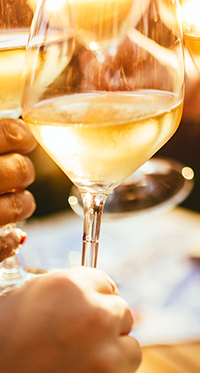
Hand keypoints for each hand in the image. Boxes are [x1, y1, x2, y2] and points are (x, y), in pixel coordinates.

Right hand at [0, 119, 36, 261]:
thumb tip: (20, 129)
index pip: (10, 132)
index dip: (21, 137)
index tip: (22, 141)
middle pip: (20, 170)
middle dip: (21, 173)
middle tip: (11, 177)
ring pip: (21, 206)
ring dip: (20, 205)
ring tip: (5, 203)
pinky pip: (8, 243)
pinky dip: (11, 239)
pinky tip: (4, 233)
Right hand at [0, 267, 141, 372]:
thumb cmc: (1, 343)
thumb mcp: (29, 301)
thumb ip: (66, 296)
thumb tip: (92, 296)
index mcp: (70, 285)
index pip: (105, 284)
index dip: (93, 303)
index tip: (81, 318)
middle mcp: (92, 311)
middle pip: (120, 311)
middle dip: (104, 328)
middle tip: (77, 345)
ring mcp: (102, 345)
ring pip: (129, 342)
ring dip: (113, 352)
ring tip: (82, 365)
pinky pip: (127, 367)